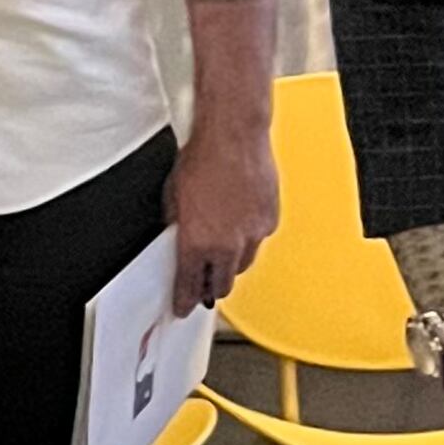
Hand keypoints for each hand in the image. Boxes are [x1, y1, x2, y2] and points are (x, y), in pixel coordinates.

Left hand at [165, 125, 279, 314]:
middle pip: (222, 284)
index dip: (185, 300)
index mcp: (197, 242)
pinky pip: (259, 241)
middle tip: (205, 287)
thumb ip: (177, 224)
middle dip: (212, 288)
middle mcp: (227, 245)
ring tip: (223, 256)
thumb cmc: (200, 158)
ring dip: (232, 265)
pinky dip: (250, 239)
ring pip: (243, 265)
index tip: (183, 307)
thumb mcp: (173, 196)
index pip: (190, 284)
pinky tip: (241, 225)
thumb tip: (177, 235)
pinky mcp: (270, 221)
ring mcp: (252, 235)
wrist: (232, 137)